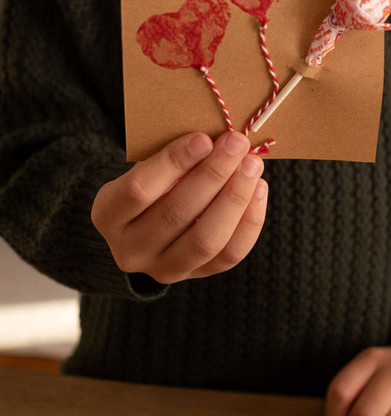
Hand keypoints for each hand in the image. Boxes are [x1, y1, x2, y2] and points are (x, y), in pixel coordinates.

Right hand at [91, 131, 267, 283]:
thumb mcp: (145, 168)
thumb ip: (173, 157)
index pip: (139, 190)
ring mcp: (163, 269)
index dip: (173, 163)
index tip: (203, 139)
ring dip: (235, 198)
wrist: (145, 227)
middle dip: (213, 175)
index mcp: (108, 215)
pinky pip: (229, 254)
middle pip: (176, 214)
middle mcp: (130, 250)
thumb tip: (220, 141)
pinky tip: (258, 189)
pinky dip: (249, 220)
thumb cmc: (151, 184)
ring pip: (206, 240)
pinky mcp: (196, 276)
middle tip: (237, 144)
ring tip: (252, 165)